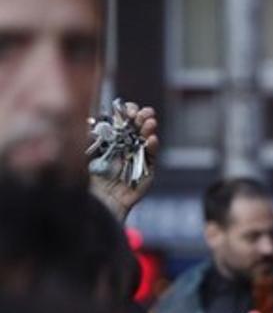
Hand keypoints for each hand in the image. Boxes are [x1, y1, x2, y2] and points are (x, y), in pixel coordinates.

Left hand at [91, 101, 158, 223]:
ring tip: (150, 121)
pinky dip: (153, 148)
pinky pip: (151, 159)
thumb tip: (93, 116)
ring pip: (146, 140)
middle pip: (136, 128)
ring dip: (149, 129)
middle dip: (141, 118)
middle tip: (144, 112)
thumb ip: (88, 135)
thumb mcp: (80, 152)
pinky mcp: (146, 173)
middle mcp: (124, 147)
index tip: (127, 108)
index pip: (121, 121)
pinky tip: (152, 139)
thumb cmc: (84, 179)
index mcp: (109, 139)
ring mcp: (136, 159)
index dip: (125, 113)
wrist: (94, 203)